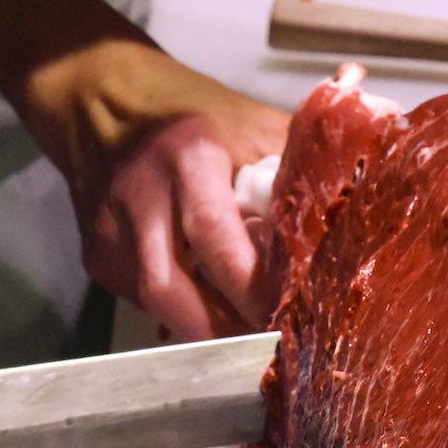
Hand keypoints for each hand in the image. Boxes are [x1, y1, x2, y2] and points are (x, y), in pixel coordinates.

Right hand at [21, 40, 289, 340]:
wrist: (96, 99)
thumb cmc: (190, 110)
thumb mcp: (250, 122)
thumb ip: (294, 164)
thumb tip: (351, 207)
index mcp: (187, 157)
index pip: (213, 233)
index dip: (250, 284)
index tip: (290, 314)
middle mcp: (141, 197)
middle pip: (173, 288)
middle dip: (226, 329)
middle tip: (274, 348)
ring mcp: (110, 233)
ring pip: (158, 307)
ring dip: (207, 330)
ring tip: (252, 338)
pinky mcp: (97, 258)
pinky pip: (147, 302)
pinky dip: (185, 312)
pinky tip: (214, 310)